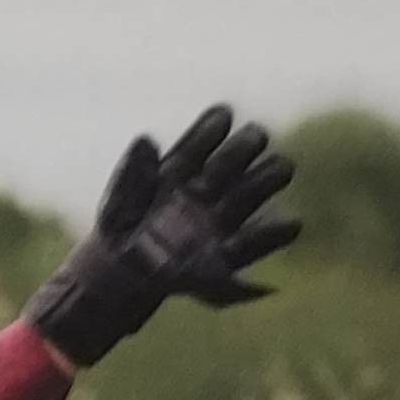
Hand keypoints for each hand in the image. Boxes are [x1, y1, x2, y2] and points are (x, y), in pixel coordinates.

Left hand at [26, 107, 299, 368]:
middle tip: (245, 148)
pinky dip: (274, 231)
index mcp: (186, 164)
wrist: (119, 277)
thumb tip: (147, 142)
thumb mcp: (118, 200)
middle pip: (245, 149)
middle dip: (249, 144)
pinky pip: (263, 236)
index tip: (219, 122)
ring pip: (264, 181)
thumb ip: (131, 172)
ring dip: (269, 175)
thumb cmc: (120, 232)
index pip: (210, 131)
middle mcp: (212, 183)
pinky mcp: (231, 252)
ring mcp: (224, 214)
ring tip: (274, 173)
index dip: (215, 125)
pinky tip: (280, 225)